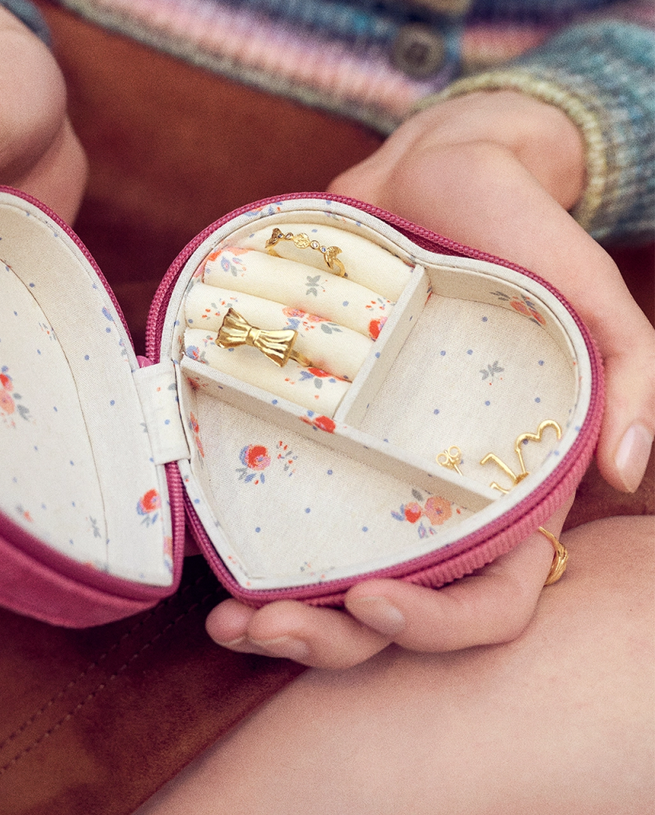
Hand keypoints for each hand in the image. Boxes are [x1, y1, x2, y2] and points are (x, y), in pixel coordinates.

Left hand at [208, 89, 653, 668]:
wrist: (439, 172)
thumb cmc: (522, 234)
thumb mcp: (591, 294)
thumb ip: (632, 373)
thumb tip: (628, 470)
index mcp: (509, 492)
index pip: (493, 603)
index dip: (436, 626)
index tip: (369, 598)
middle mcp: (435, 498)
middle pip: (393, 614)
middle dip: (330, 641)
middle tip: (263, 628)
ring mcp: (369, 471)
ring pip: (330, 582)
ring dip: (278, 619)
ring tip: (225, 622)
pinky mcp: (315, 434)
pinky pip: (281, 508)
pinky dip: (245, 546)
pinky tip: (202, 562)